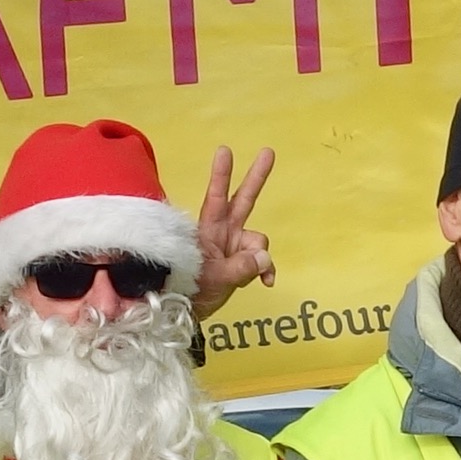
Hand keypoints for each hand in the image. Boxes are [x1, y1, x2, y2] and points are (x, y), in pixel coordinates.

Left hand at [193, 144, 277, 315]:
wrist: (191, 309)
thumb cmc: (192, 289)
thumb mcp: (214, 279)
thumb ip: (240, 267)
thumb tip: (265, 258)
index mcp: (210, 228)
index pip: (217, 197)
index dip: (221, 174)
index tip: (225, 150)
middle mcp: (225, 231)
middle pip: (245, 200)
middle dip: (257, 177)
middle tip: (268, 151)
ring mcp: (236, 245)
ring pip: (259, 241)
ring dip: (260, 258)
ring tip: (250, 277)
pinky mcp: (245, 260)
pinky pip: (264, 261)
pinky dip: (267, 270)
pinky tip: (266, 282)